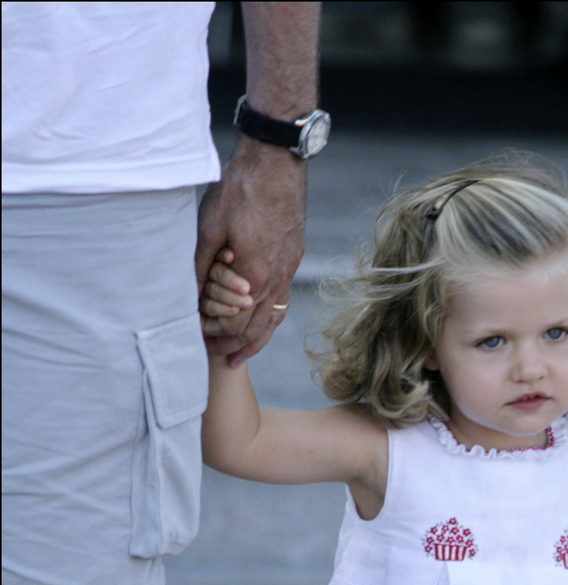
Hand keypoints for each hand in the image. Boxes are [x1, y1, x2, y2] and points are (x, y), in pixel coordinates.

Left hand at [196, 140, 305, 365]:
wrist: (276, 161)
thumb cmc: (240, 189)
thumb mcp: (209, 227)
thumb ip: (199, 266)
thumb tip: (189, 297)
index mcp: (254, 275)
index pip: (235, 322)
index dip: (215, 334)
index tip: (198, 338)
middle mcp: (276, 279)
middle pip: (256, 328)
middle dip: (234, 345)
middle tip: (215, 355)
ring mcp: (288, 270)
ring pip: (273, 319)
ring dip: (255, 339)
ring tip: (240, 354)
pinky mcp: (293, 258)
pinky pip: (282, 301)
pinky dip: (269, 319)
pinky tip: (260, 321)